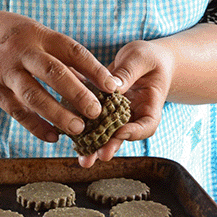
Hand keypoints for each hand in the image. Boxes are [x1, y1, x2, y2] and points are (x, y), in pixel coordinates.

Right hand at [0, 8, 119, 142]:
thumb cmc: (8, 35)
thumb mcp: (33, 32)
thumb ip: (58, 53)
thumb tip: (94, 80)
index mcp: (38, 34)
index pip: (72, 51)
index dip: (94, 70)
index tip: (113, 87)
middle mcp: (22, 52)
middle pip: (54, 74)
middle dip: (78, 94)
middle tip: (97, 112)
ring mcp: (5, 72)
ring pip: (34, 96)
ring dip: (58, 115)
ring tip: (78, 129)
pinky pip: (17, 112)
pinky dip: (36, 126)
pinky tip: (52, 137)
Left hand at [77, 39, 173, 167]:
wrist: (143, 59)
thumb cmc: (148, 58)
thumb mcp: (140, 59)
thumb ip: (128, 72)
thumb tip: (112, 86)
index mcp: (150, 105)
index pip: (147, 125)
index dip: (135, 132)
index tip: (121, 131)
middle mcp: (133, 115)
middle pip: (123, 135)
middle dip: (111, 146)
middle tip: (100, 155)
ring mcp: (116, 114)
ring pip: (104, 132)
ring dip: (93, 145)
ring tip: (83, 158)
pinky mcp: (100, 107)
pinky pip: (89, 117)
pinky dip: (79, 124)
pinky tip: (66, 131)